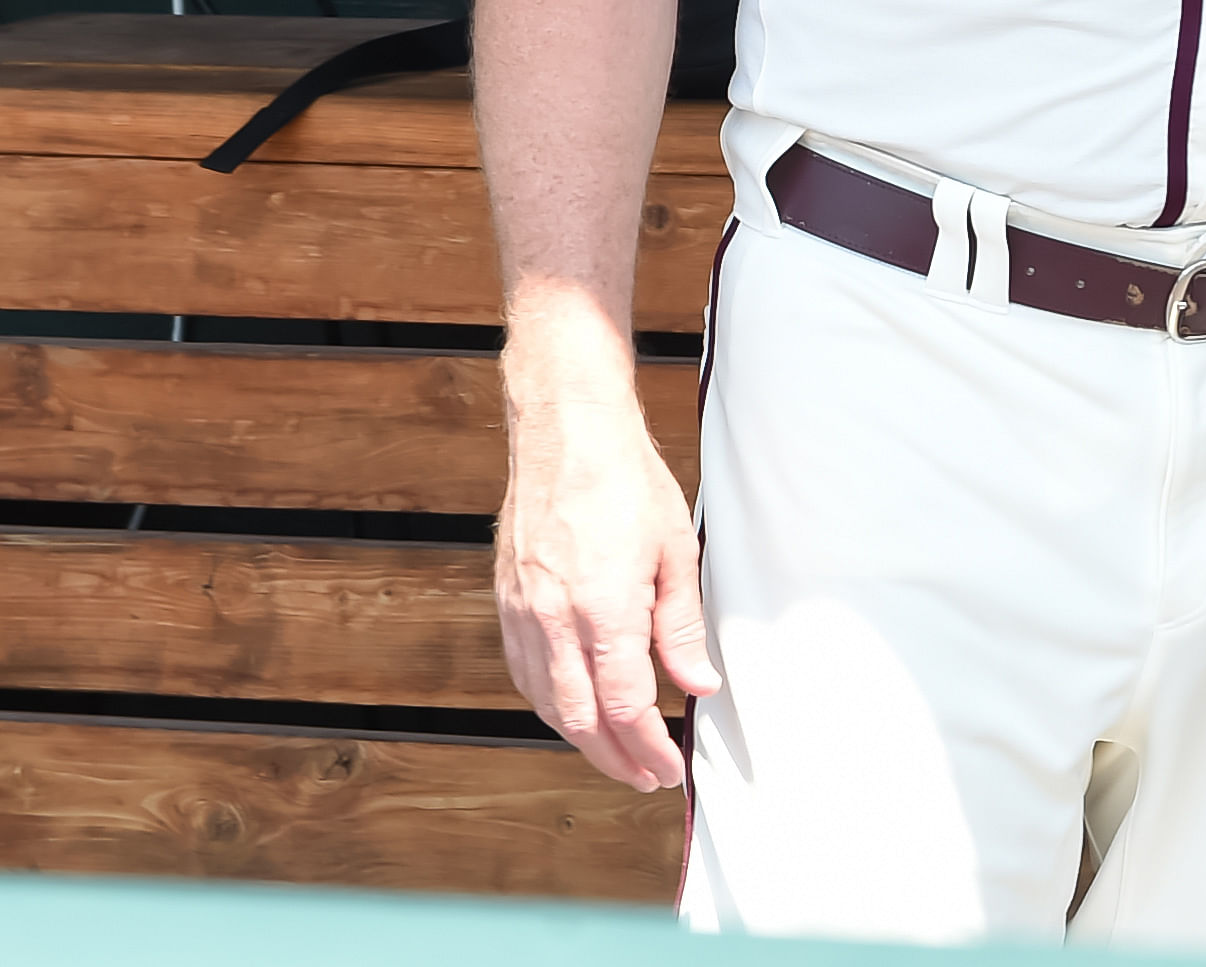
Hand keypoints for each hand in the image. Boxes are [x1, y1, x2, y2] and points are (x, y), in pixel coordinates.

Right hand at [493, 397, 719, 789]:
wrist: (566, 429)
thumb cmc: (624, 479)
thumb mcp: (675, 551)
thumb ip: (681, 626)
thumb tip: (698, 683)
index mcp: (604, 608)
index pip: (627, 706)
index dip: (649, 748)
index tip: (669, 767)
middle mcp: (555, 618)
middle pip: (581, 719)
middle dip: (614, 759)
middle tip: (644, 776)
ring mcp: (524, 610)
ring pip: (545, 702)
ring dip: (581, 738)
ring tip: (615, 753)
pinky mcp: (507, 599)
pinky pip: (524, 671)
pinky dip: (549, 702)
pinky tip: (573, 706)